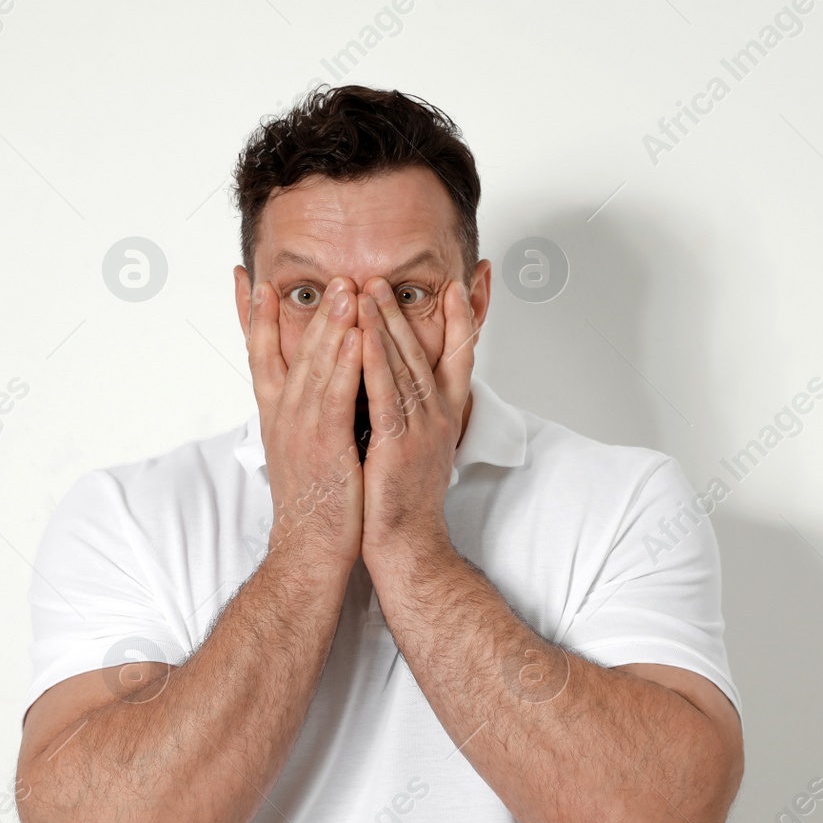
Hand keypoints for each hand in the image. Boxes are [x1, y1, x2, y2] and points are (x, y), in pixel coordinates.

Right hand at [247, 276, 365, 568]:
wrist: (309, 549)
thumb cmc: (314, 502)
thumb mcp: (300, 449)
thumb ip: (304, 413)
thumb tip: (313, 388)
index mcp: (276, 415)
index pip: (260, 355)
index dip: (255, 317)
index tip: (252, 281)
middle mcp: (284, 415)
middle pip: (294, 350)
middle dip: (312, 309)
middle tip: (328, 274)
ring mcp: (302, 429)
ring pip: (317, 366)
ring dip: (331, 325)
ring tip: (345, 289)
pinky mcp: (326, 446)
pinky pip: (337, 397)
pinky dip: (345, 365)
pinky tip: (356, 338)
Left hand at [355, 276, 475, 566]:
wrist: (406, 545)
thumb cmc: (402, 500)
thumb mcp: (417, 447)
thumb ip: (414, 413)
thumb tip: (402, 386)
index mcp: (444, 417)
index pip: (458, 357)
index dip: (461, 320)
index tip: (458, 285)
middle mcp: (438, 417)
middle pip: (423, 351)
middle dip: (403, 311)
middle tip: (384, 276)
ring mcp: (421, 429)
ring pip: (403, 365)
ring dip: (384, 324)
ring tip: (368, 289)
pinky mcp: (398, 443)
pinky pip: (385, 393)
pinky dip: (374, 360)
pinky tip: (362, 334)